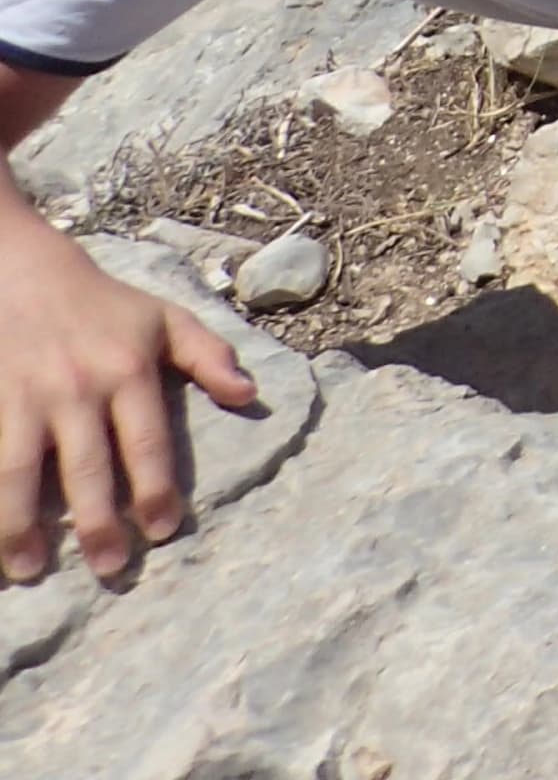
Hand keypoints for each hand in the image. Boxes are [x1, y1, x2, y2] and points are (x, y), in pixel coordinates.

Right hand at [0, 227, 257, 580]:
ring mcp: (24, 398)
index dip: (157, 490)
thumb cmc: (103, 304)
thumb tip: (250, 396)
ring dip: (21, 525)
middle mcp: (77, 389)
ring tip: (29, 569)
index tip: (164, 531)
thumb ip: (210, 356)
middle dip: (97, 523)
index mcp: (128, 371)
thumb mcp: (165, 318)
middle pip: (87, 467)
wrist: (22, 272)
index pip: (148, 442)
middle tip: (109, 567)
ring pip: (18, 472)